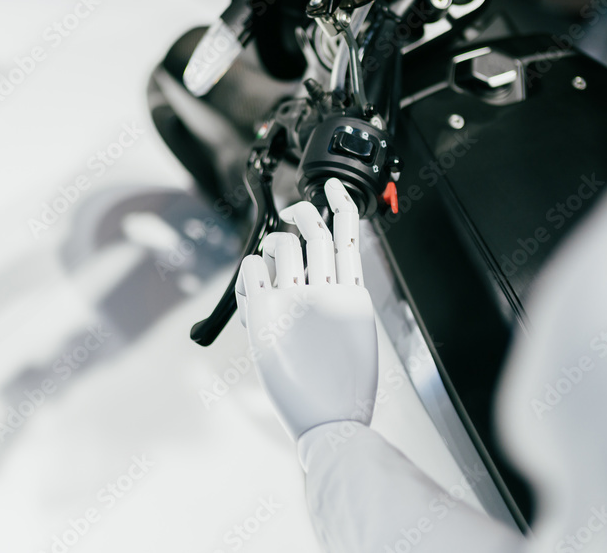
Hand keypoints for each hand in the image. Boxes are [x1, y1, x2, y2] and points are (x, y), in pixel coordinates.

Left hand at [235, 178, 377, 441]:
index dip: (340, 203)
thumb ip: (341, 302)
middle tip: (294, 210)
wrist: (330, 421)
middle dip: (302, 212)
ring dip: (274, 241)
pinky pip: (253, 269)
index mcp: (354, 295)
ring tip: (270, 254)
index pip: (348, 234)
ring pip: (284, 244)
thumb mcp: (356, 336)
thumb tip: (322, 277)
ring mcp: (297, 300)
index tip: (332, 186)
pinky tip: (253, 283)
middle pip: (315, 230)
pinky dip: (251, 269)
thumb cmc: (344, 388)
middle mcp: (328, 291)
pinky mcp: (267, 313)